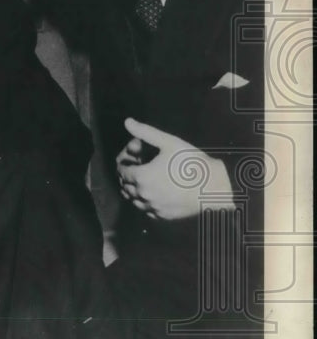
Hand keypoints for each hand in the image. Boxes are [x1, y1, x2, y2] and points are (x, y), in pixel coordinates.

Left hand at [116, 118, 232, 219]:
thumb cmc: (192, 163)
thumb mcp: (169, 142)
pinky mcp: (163, 217)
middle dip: (127, 176)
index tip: (131, 158)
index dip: (124, 163)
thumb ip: (145, 132)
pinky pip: (146, 210)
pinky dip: (145, 202)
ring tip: (142, 180)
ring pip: (134, 200)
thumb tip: (127, 121)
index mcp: (141, 177)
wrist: (216, 188)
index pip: (122, 171)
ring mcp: (153, 208)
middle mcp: (143, 195)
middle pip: (125, 186)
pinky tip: (153, 194)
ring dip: (134, 190)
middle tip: (136, 167)